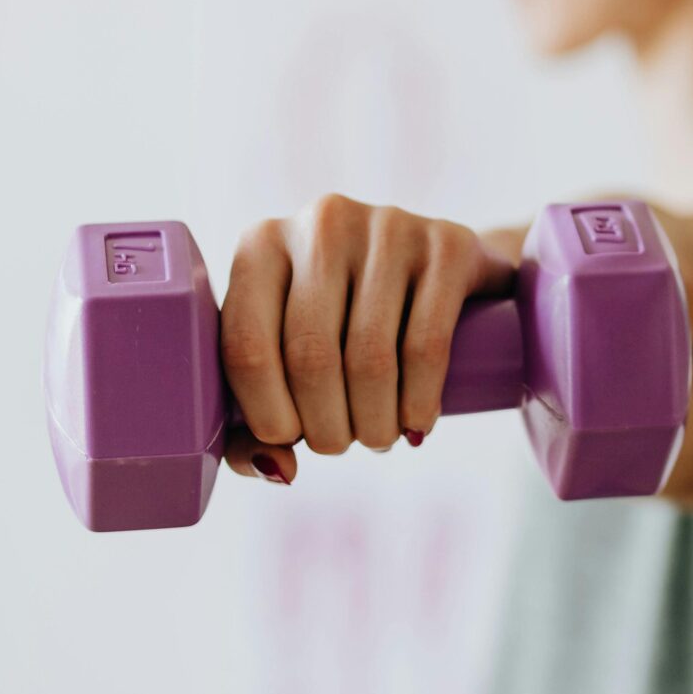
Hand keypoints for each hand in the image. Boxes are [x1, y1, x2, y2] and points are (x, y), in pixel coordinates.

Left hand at [218, 194, 517, 484]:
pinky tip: (415, 423)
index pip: (246, 344)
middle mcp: (321, 224)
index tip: (289, 440)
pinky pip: (426, 343)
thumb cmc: (345, 324)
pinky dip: (418, 402)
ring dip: (373, 422)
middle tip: (339, 443)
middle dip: (325, 425)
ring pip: (369, 356)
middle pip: (310, 355)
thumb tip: (279, 469)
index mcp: (261, 245)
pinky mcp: (447, 244)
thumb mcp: (291, 359)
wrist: (442, 270)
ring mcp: (388, 227)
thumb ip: (257, 426)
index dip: (265, 412)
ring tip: (378, 437)